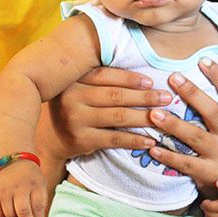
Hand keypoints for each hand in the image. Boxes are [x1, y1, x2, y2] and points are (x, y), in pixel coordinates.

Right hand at [0, 161, 46, 216]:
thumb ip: (40, 203)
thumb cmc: (30, 176)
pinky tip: (12, 215)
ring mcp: (4, 191)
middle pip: (23, 213)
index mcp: (33, 184)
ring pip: (10, 216)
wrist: (11, 159)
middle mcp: (17, 187)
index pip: (37, 207)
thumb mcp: (40, 184)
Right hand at [41, 67, 171, 158]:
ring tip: (163, 117)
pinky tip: (150, 140)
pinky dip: (134, 140)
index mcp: (74, 79)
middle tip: (166, 98)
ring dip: (143, 117)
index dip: (130, 78)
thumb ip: (101, 79)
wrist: (50, 137)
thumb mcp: (80, 87)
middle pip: (115, 96)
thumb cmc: (75, 106)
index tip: (151, 81)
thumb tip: (143, 76)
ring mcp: (76, 119)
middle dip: (144, 97)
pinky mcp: (82, 140)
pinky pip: (114, 139)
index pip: (106, 75)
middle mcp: (72, 97)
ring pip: (117, 116)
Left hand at [147, 59, 217, 197]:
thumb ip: (216, 106)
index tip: (202, 59)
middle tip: (172, 77)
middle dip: (192, 93)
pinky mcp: (209, 173)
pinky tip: (152, 146)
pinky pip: (185, 163)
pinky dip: (167, 155)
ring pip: (195, 136)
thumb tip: (199, 70)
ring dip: (173, 124)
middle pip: (212, 111)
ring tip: (154, 114)